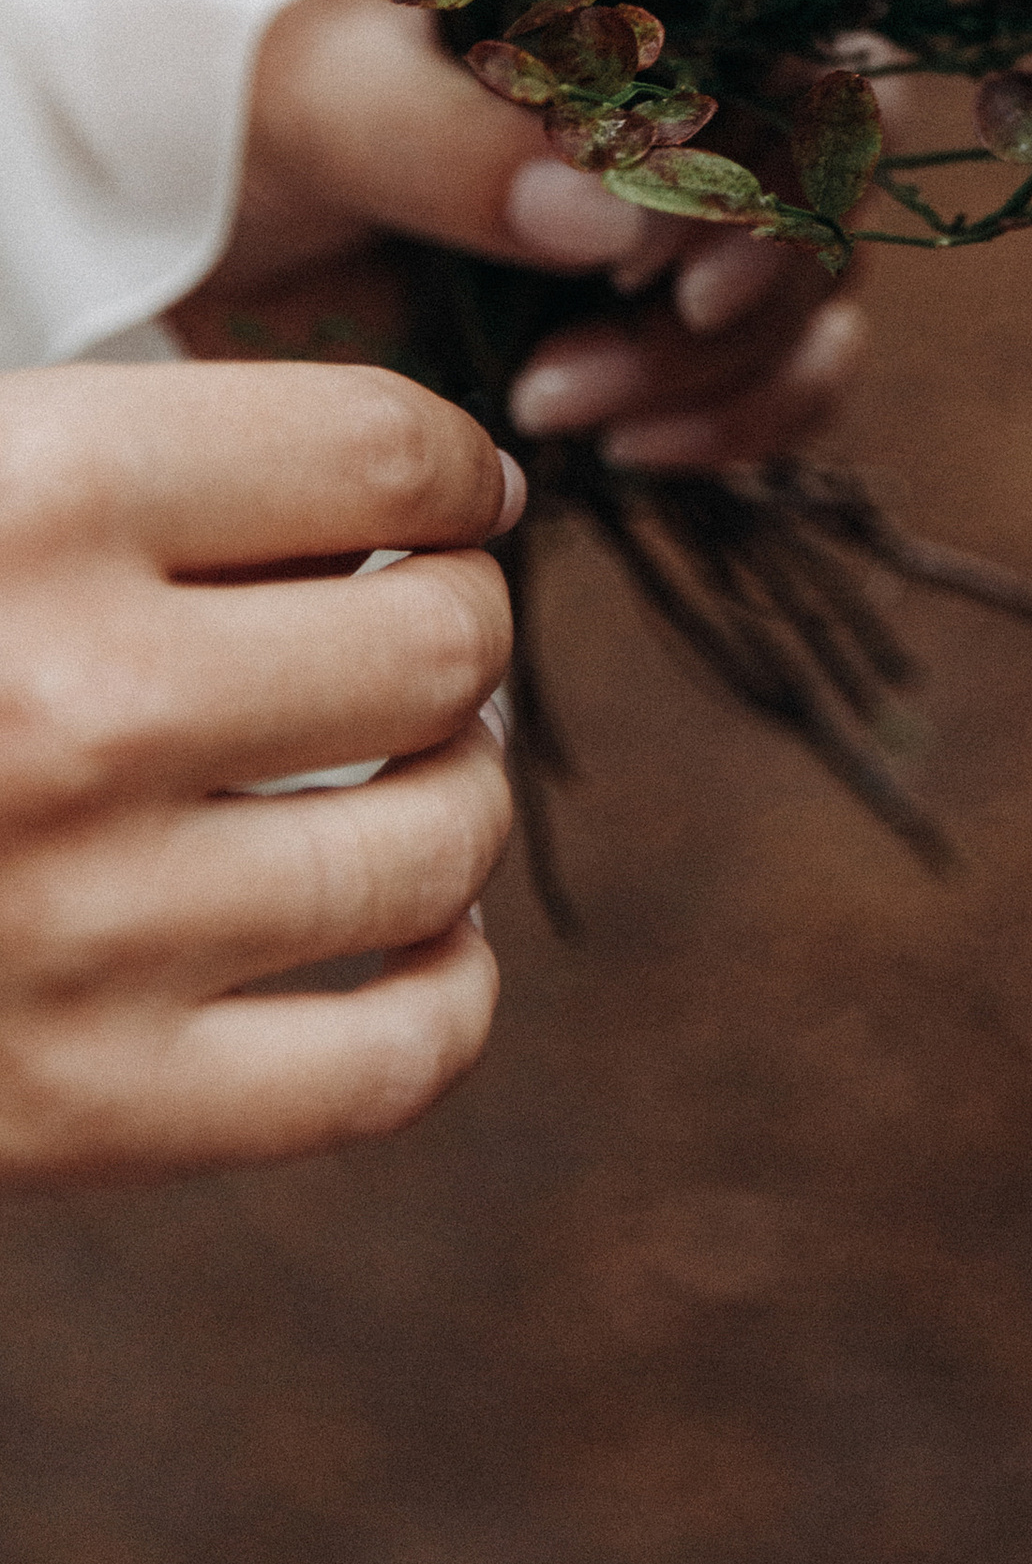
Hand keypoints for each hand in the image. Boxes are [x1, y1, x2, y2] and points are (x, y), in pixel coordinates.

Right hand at [0, 359, 516, 1183]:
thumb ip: (135, 452)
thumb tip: (417, 476)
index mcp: (33, 500)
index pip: (388, 449)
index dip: (453, 467)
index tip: (449, 493)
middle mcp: (77, 705)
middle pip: (439, 640)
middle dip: (456, 621)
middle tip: (414, 627)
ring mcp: (81, 926)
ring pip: (440, 840)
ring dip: (457, 790)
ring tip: (413, 767)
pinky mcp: (73, 1114)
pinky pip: (387, 1066)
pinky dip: (446, 993)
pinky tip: (418, 936)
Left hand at [183, 0, 864, 468]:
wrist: (176, 207)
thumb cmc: (244, 105)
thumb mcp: (318, 105)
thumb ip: (452, 144)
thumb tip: (611, 212)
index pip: (806, 57)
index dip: (773, 172)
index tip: (658, 274)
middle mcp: (698, 90)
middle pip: (829, 191)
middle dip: (738, 300)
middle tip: (590, 360)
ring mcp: (696, 209)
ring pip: (818, 293)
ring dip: (722, 377)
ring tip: (552, 410)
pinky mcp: (678, 317)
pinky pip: (791, 375)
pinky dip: (743, 425)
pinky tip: (630, 451)